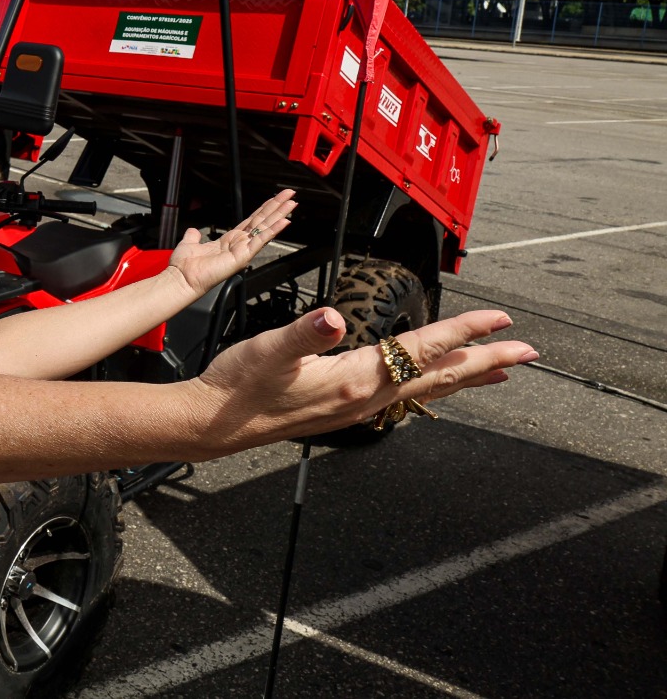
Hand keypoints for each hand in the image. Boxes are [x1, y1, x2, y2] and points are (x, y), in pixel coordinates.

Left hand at [167, 189, 295, 295]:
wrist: (182, 278)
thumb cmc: (186, 267)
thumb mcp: (191, 243)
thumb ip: (194, 235)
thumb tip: (194, 230)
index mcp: (230, 240)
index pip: (252, 220)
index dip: (264, 208)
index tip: (275, 198)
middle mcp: (239, 244)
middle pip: (263, 221)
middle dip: (277, 207)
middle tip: (290, 195)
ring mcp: (243, 250)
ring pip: (265, 229)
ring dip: (279, 215)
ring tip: (292, 204)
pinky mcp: (243, 256)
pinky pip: (260, 241)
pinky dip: (273, 231)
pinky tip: (284, 222)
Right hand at [183, 307, 536, 457]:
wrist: (215, 424)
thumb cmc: (239, 386)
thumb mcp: (269, 350)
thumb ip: (304, 332)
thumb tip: (331, 320)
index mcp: (354, 379)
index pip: (421, 349)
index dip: (462, 333)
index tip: (500, 321)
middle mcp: (365, 398)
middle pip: (438, 377)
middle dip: (486, 363)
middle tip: (528, 352)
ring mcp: (357, 408)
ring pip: (426, 389)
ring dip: (464, 377)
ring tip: (499, 371)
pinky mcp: (346, 409)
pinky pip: (405, 395)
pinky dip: (433, 385)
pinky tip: (433, 383)